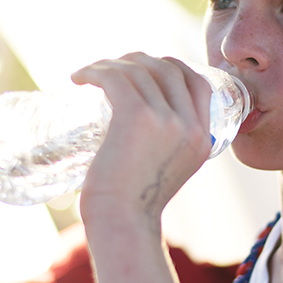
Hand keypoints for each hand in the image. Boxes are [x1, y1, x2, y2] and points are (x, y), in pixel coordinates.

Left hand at [70, 53, 212, 226]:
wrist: (122, 222)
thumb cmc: (134, 205)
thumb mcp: (167, 172)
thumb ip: (168, 150)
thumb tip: (146, 133)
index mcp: (203, 137)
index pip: (198, 83)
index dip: (172, 67)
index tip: (145, 68)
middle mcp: (190, 125)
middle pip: (167, 69)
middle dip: (139, 60)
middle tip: (112, 69)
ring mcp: (165, 119)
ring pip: (139, 70)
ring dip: (111, 64)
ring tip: (90, 73)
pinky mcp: (136, 117)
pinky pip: (116, 78)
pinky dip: (95, 71)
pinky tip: (80, 77)